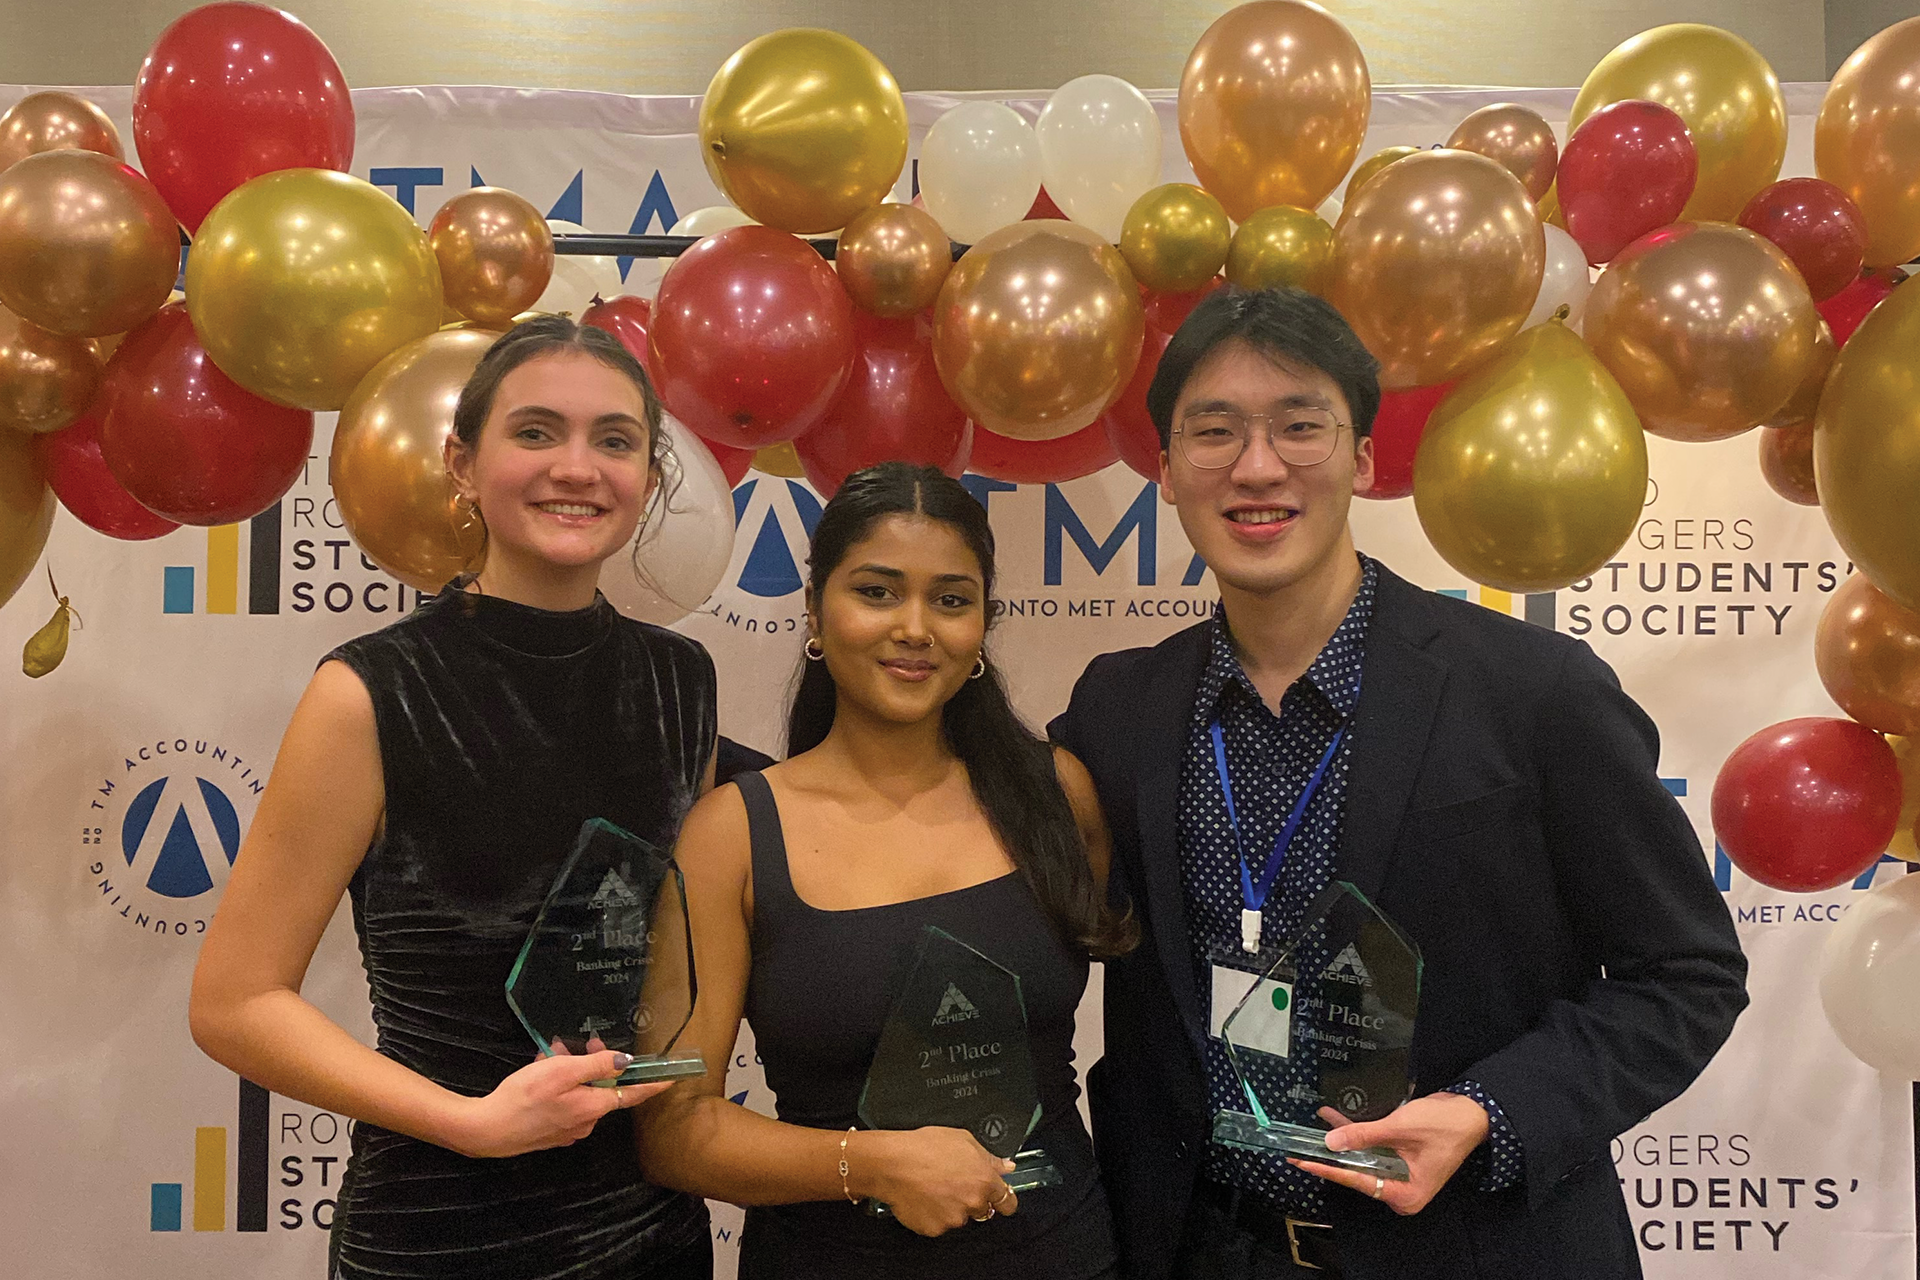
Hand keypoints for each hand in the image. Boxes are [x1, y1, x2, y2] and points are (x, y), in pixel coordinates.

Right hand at [444, 1049, 667, 1158]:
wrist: (487, 1130)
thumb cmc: (524, 1097)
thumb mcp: (562, 1072)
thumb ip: (596, 1065)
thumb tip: (626, 1062)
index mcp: (593, 1107)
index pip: (633, 1094)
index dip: (653, 1083)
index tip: (672, 1077)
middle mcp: (586, 1122)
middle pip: (603, 1089)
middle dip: (596, 1064)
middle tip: (583, 1043)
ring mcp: (568, 1130)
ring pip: (581, 1093)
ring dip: (572, 1071)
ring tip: (550, 1054)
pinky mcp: (551, 1132)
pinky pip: (565, 1103)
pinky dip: (560, 1086)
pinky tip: (540, 1072)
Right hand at [857, 1127, 1018, 1237]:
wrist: (893, 1164)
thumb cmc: (923, 1148)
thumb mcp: (963, 1139)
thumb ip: (989, 1157)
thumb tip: (1005, 1166)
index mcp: (984, 1180)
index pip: (1007, 1201)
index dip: (1005, 1200)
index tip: (1002, 1201)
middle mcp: (972, 1203)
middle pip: (982, 1210)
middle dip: (972, 1200)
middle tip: (953, 1185)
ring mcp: (954, 1219)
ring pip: (958, 1217)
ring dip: (951, 1207)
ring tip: (933, 1187)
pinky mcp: (934, 1229)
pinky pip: (938, 1224)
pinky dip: (932, 1215)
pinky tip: (923, 1197)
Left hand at [1287, 1093, 1490, 1215]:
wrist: (1473, 1112)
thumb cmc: (1443, 1125)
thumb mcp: (1399, 1129)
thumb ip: (1364, 1137)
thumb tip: (1331, 1143)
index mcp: (1405, 1195)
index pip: (1357, 1181)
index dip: (1328, 1170)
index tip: (1302, 1163)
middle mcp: (1401, 1190)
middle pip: (1359, 1172)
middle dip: (1332, 1155)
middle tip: (1300, 1146)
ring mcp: (1402, 1174)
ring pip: (1364, 1158)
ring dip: (1343, 1140)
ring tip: (1317, 1123)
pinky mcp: (1402, 1159)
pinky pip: (1374, 1149)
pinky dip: (1358, 1134)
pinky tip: (1336, 1119)